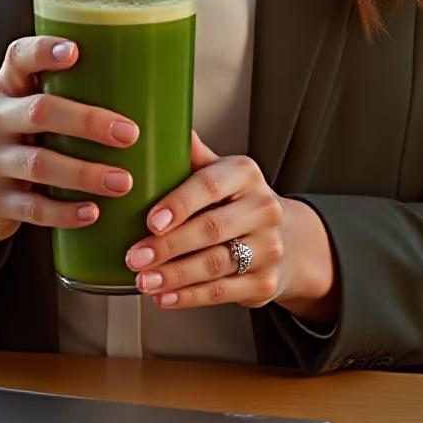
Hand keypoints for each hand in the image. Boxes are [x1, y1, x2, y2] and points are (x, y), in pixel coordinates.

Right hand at [0, 37, 139, 244]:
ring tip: (124, 182)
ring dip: (85, 174)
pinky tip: (93, 212)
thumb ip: (69, 94)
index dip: (44, 51)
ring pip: (39, 164)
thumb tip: (151, 85)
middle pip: (40, 112)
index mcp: (7, 87)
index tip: (75, 51)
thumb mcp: (32, 109)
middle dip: (88, 122)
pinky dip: (65, 211)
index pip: (18, 57)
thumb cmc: (25, 139)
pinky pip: (32, 207)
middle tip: (131, 134)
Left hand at [123, 131, 305, 310]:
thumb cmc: (238, 201)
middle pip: (211, 229)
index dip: (179, 204)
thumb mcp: (221, 172)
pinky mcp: (265, 282)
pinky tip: (164, 297)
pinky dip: (189, 297)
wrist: (288, 239)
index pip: (210, 186)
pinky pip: (222, 292)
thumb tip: (155, 125)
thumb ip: (191, 155)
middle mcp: (263, 208)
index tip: (150, 219)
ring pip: (215, 265)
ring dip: (174, 276)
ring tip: (143, 280)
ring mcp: (268, 248)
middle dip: (168, 246)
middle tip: (134, 255)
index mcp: (246, 174)